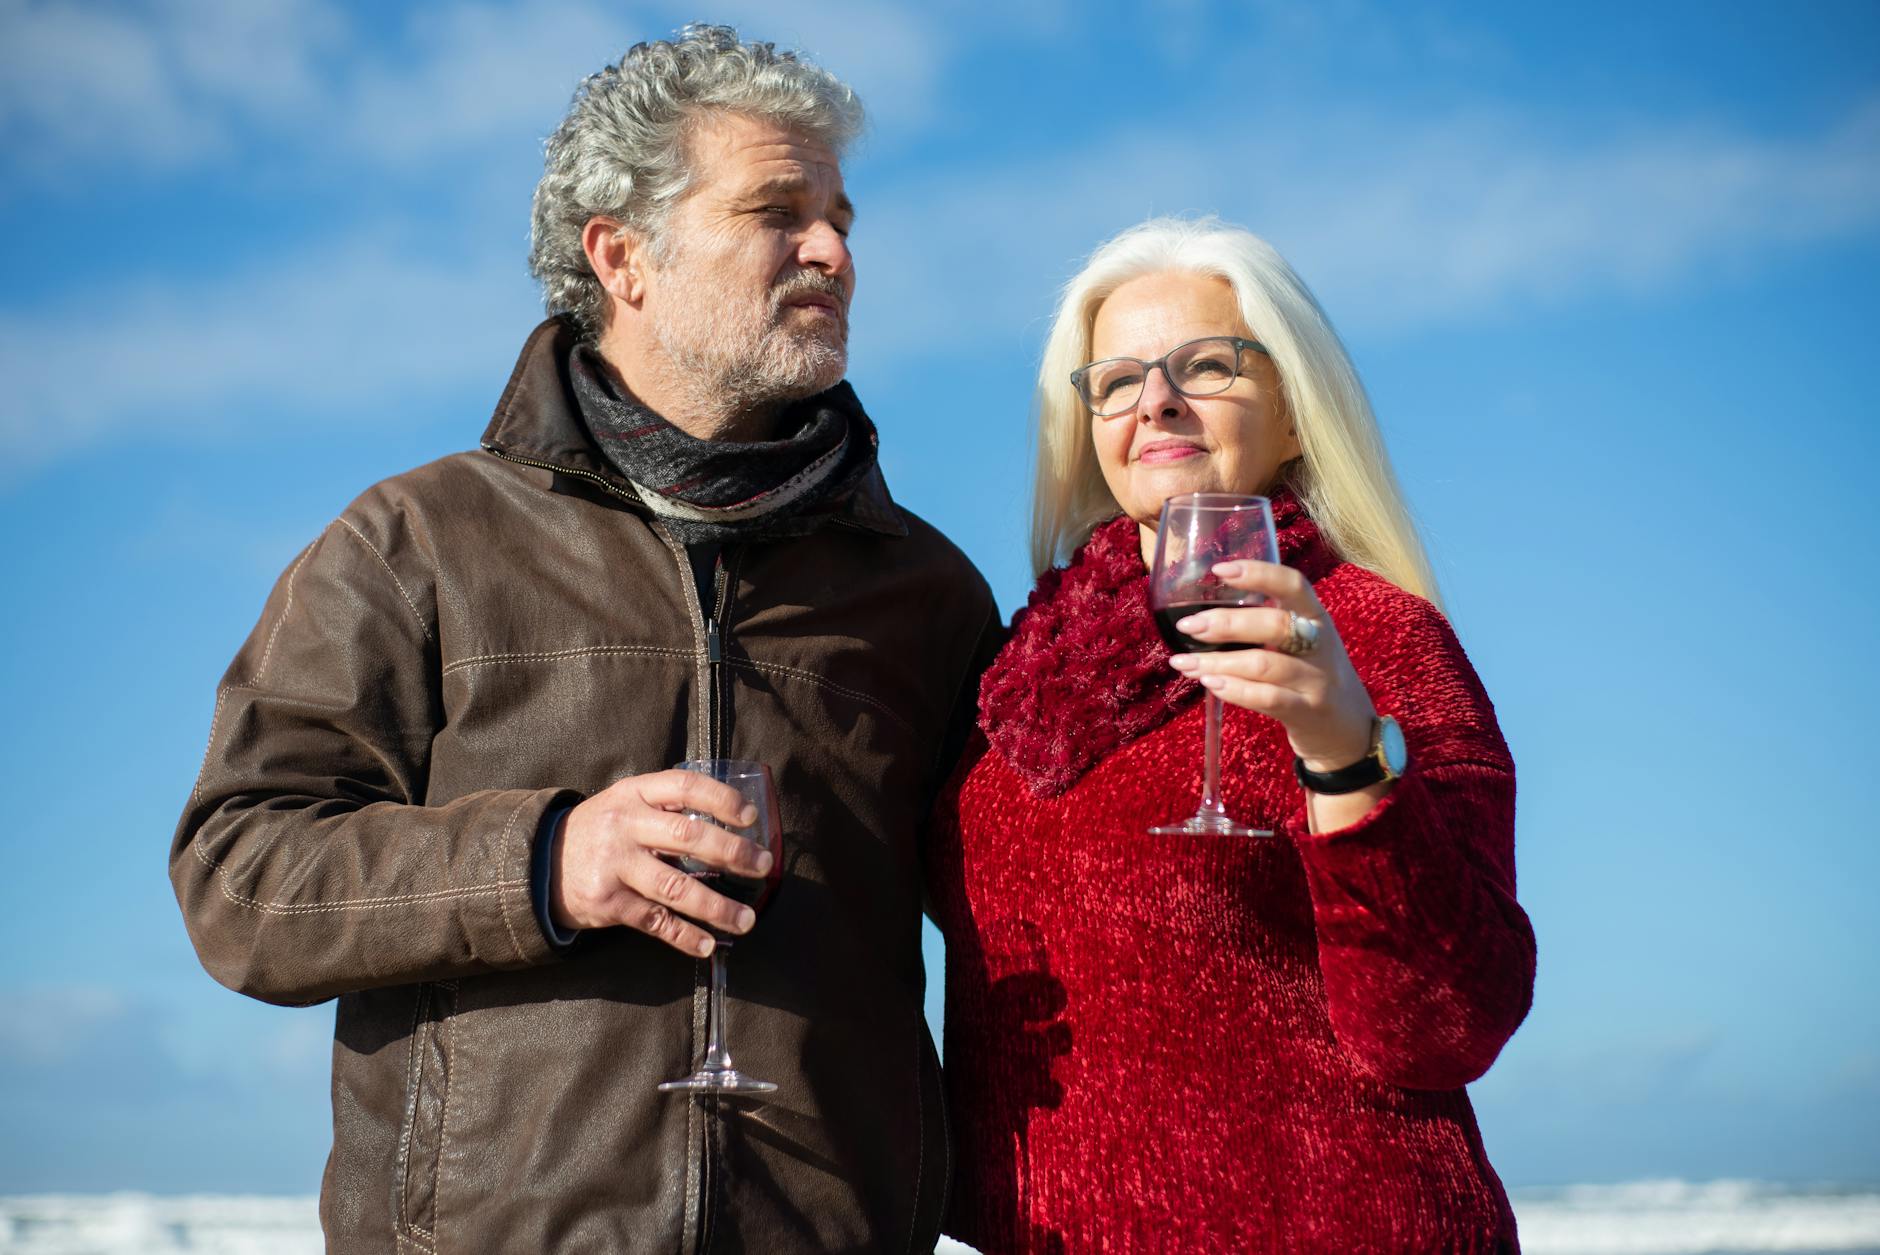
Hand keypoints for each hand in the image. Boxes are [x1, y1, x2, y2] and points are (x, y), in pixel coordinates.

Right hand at [552, 769, 774, 956]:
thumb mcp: (627, 803)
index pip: (684, 786)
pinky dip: (684, 936)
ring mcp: (615, 865)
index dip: (720, 799)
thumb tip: (731, 826)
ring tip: (746, 919)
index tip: (750, 817)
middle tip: (763, 866)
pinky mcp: (608, 902)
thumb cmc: (602, 830)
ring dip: (716, 906)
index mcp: (635, 794)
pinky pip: (655, 921)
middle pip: (687, 837)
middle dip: (732, 853)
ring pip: (675, 887)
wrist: (540, 862)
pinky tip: (708, 944)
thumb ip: (668, 808)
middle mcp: (625, 825)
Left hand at [1166, 560, 1375, 771]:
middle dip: (1225, 623)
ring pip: (1263, 664)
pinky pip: (1267, 698)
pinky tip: (1210, 684)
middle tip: (1189, 626)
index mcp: (1316, 618)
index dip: (1258, 573)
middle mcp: (1320, 645)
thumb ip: (1269, 625)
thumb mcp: (1303, 643)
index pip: (1293, 585)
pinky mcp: (1308, 713)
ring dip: (1218, 662)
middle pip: (1274, 624)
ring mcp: (1317, 680)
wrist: (1350, 731)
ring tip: (1185, 663)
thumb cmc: (1312, 677)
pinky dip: (1234, 689)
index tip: (1219, 570)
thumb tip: (1206, 613)